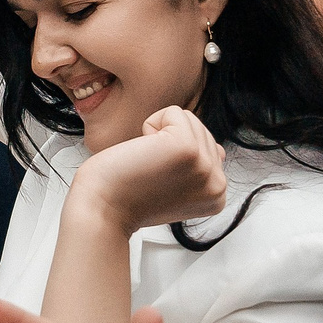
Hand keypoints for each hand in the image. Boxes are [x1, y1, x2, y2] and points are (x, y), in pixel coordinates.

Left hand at [66, 106, 225, 235]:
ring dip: (159, 135)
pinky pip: (173, 113)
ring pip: (188, 119)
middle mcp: (217, 184)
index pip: (208, 147)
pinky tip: (144, 153)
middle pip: (200, 130)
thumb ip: (200, 171)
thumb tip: (219, 150)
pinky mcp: (187, 148)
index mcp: (217, 195)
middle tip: (151, 173)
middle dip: (169, 143)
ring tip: (147, 164)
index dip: (176, 157)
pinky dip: (150, 125)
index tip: (160, 181)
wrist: (103, 210)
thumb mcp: (178, 189)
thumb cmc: (129, 198)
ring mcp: (205, 166)